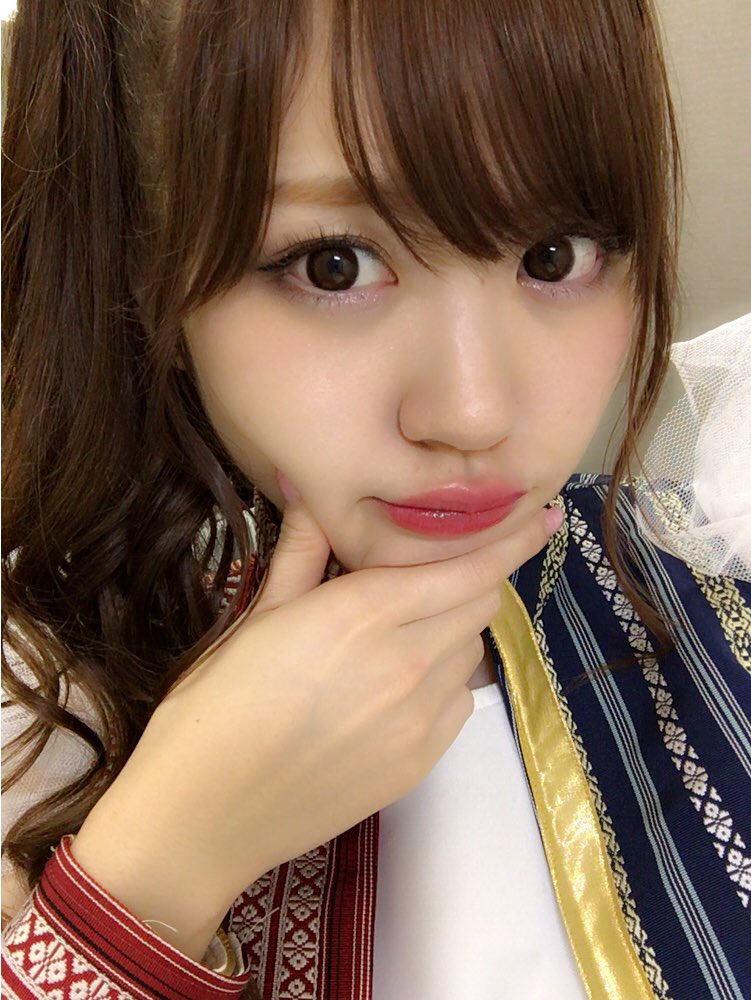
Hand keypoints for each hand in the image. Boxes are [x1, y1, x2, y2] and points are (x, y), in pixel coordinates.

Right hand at [71, 480, 559, 958]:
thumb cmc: (217, 702)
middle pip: (481, 604)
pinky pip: (459, 703)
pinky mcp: (420, 764)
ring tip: (404, 632)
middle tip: (437, 573)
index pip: (469, 567)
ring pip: (472, 652)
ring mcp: (420, 720)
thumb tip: (308, 484)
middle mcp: (407, 662)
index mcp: (364, 612)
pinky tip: (399, 686)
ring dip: (454, 631)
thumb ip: (301, 547)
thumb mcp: (256, 614)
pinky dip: (445, 682)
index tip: (547, 516)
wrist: (205, 813)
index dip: (514, 538)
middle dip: (472, 578)